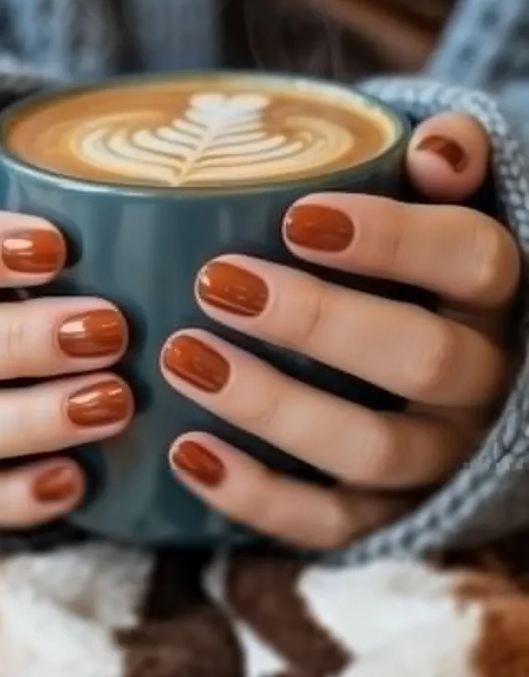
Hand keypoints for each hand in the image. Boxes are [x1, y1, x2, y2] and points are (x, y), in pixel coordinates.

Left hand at [161, 113, 519, 548]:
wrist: (438, 364)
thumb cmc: (416, 268)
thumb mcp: (441, 206)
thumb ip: (449, 160)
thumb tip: (436, 151)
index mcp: (493, 296)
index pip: (471, 261)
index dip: (391, 239)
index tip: (295, 217)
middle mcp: (481, 382)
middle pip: (421, 360)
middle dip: (315, 322)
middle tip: (216, 284)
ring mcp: (440, 457)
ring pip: (372, 450)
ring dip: (273, 407)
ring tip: (184, 358)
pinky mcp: (391, 514)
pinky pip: (333, 525)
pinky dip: (258, 497)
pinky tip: (187, 452)